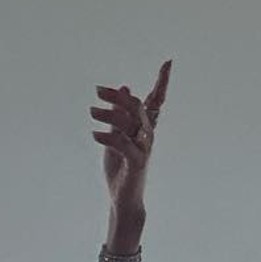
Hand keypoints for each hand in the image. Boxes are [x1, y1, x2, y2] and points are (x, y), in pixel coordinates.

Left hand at [92, 60, 170, 216]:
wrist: (124, 199)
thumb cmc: (121, 168)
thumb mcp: (117, 136)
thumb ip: (119, 115)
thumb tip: (125, 88)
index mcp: (145, 128)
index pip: (156, 101)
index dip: (163, 82)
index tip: (168, 62)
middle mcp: (147, 135)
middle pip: (137, 106)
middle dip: (119, 95)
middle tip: (98, 90)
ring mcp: (143, 148)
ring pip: (129, 122)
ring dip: (108, 114)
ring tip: (91, 111)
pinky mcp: (136, 162)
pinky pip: (122, 144)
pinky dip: (108, 137)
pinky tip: (94, 134)